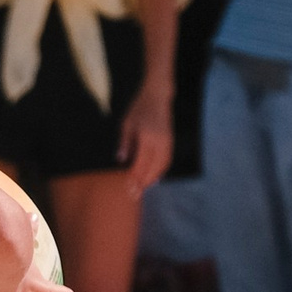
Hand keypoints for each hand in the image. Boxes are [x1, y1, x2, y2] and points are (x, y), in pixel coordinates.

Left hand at [116, 79, 174, 193]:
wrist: (157, 96)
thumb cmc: (139, 109)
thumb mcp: (126, 125)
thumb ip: (124, 143)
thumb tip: (120, 161)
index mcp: (147, 138)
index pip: (140, 164)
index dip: (134, 179)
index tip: (129, 190)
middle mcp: (160, 142)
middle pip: (153, 169)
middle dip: (143, 183)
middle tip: (134, 195)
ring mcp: (167, 142)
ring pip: (162, 166)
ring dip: (152, 178)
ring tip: (143, 188)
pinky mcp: (171, 141)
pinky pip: (167, 160)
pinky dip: (160, 171)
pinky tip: (154, 177)